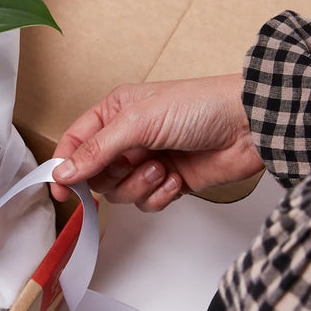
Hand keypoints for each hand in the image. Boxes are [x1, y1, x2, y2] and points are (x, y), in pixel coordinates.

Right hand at [51, 73, 262, 209]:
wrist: (249, 126)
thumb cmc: (198, 106)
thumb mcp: (138, 121)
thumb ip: (97, 149)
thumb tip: (63, 171)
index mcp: (114, 113)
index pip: (75, 143)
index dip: (64, 166)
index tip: (61, 189)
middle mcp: (128, 138)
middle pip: (96, 174)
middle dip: (113, 176)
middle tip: (131, 166)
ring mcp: (148, 161)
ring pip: (120, 192)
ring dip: (141, 185)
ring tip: (163, 168)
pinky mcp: (169, 183)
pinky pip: (147, 203)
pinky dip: (161, 195)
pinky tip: (177, 179)